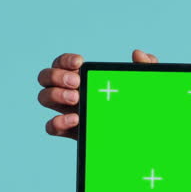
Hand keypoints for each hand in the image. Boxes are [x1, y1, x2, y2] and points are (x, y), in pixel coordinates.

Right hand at [37, 49, 158, 139]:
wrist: (145, 138)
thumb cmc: (140, 107)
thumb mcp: (146, 86)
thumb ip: (146, 67)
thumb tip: (138, 53)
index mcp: (83, 78)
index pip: (62, 63)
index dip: (65, 60)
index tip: (81, 62)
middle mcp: (71, 93)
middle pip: (45, 78)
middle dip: (56, 76)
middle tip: (77, 83)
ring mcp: (69, 112)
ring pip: (44, 98)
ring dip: (54, 94)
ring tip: (76, 98)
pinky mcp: (72, 132)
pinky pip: (51, 127)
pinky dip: (57, 121)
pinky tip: (75, 119)